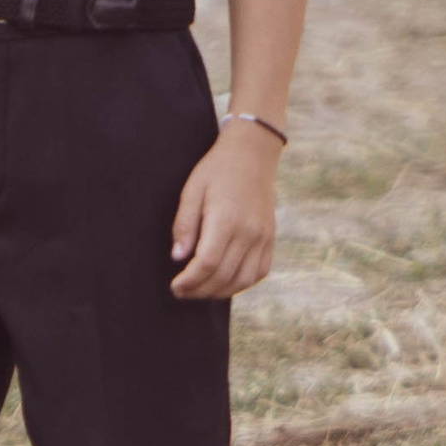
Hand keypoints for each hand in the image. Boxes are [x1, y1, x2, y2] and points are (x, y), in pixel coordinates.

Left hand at [170, 121, 281, 300]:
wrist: (252, 153)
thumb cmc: (216, 170)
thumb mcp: (192, 190)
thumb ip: (185, 225)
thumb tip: (178, 257)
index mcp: (226, 219)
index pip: (207, 263)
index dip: (189, 281)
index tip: (175, 286)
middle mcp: (249, 232)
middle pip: (224, 276)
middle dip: (200, 290)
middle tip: (182, 291)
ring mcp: (263, 236)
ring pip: (243, 280)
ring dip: (219, 292)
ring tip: (200, 290)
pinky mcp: (270, 238)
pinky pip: (259, 272)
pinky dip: (241, 283)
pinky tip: (224, 281)